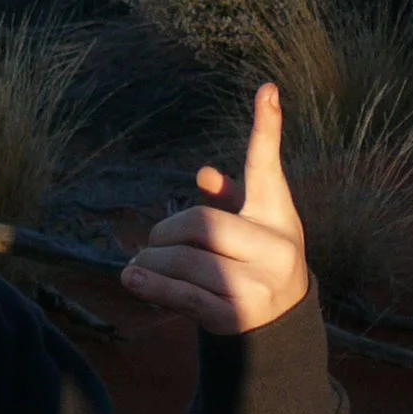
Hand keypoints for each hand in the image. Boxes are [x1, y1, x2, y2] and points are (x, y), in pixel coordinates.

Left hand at [121, 82, 309, 333]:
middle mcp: (276, 248)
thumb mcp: (250, 225)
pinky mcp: (238, 316)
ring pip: (186, 261)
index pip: (267, 167)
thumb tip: (204, 174)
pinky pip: (184, 295)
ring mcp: (260, 285)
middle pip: (201, 224)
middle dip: (166, 232)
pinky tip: (131, 279)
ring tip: (140, 264)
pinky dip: (153, 286)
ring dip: (153, 261)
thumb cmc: (254, 259)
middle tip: (152, 241)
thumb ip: (228, 197)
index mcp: (277, 215)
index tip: (267, 88)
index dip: (267, 128)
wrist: (281, 325)